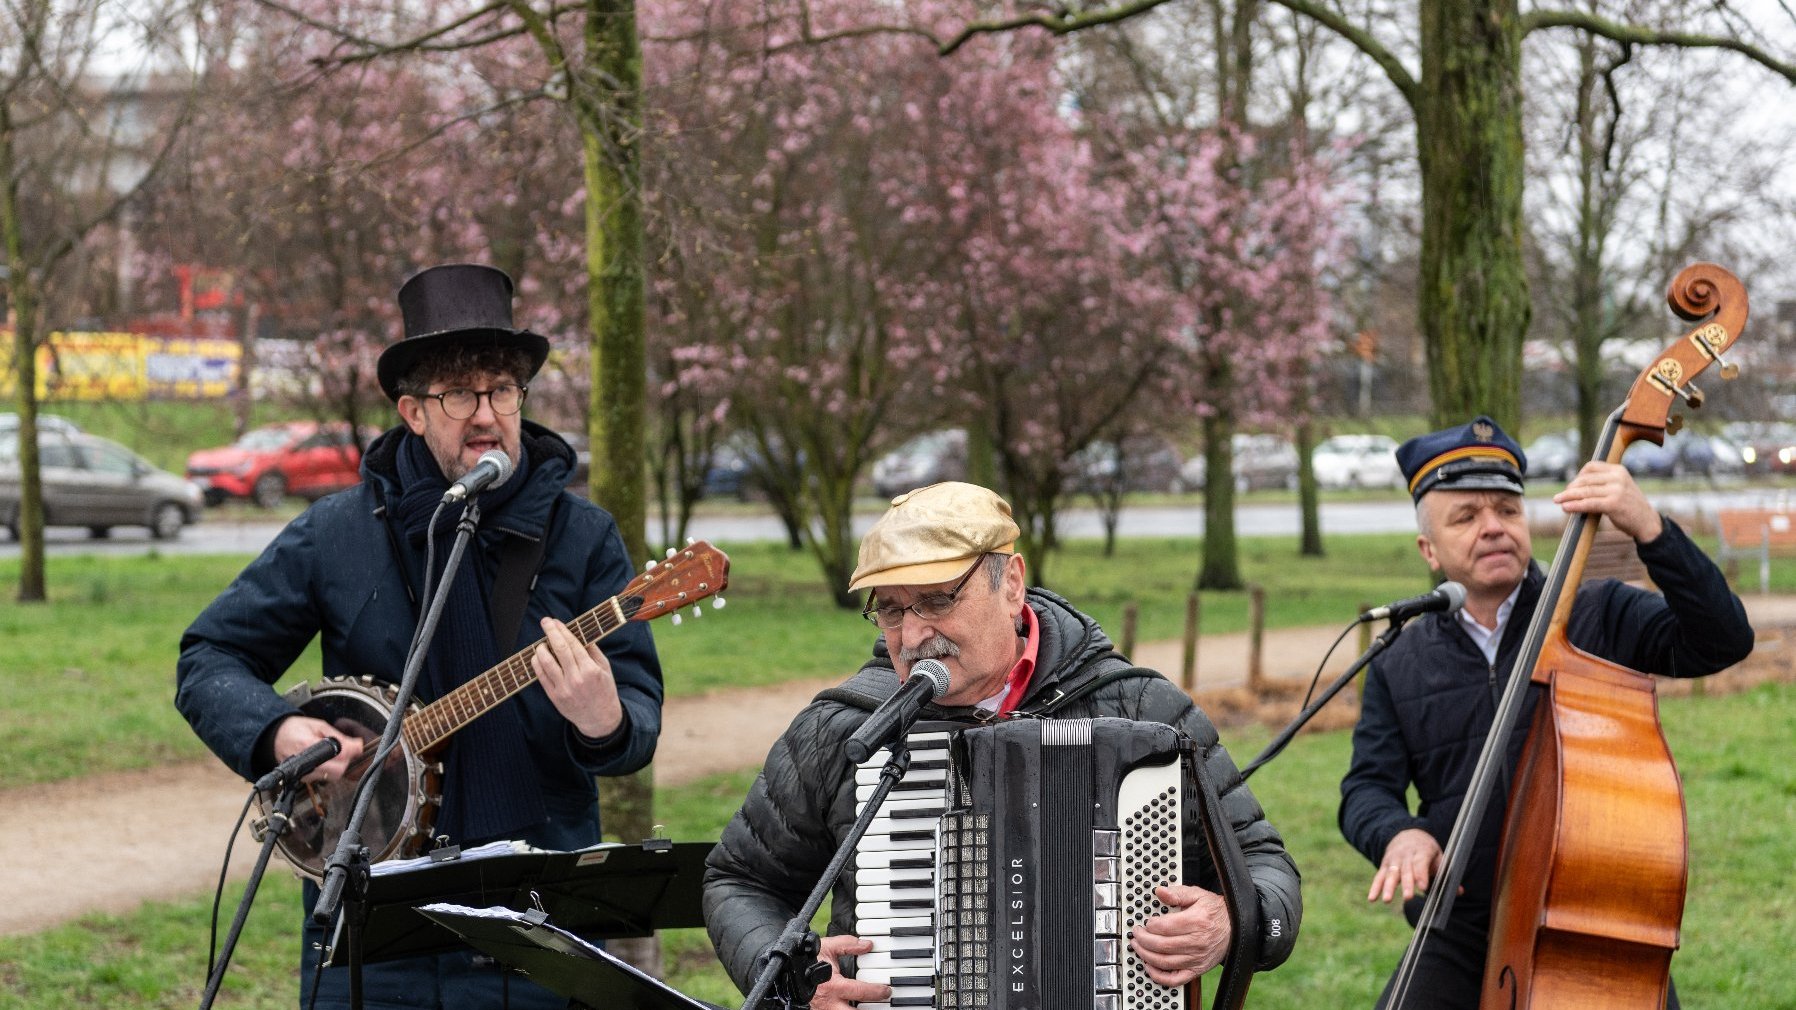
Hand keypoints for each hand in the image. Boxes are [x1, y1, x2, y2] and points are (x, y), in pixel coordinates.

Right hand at [270, 715, 363, 783]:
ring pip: (332, 776)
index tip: (357, 745)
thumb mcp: (319, 725)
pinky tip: (325, 760)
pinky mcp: (304, 779)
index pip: (340, 756)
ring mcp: (304, 773)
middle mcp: (305, 763)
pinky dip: (329, 769)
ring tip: (333, 753)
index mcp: (309, 746)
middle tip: (346, 749)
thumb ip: (339, 737)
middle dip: (346, 760)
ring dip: (338, 765)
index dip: (352, 750)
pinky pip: (324, 778)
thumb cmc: (295, 729)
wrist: (276, 737)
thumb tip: (357, 745)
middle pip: (338, 771)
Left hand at [532, 616, 622, 738]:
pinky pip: (541, 677)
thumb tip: (579, 634)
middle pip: (559, 649)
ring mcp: (564, 689)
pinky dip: (537, 664)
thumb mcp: (605, 669)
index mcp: (590, 670)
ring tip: (541, 643)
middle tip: (545, 621)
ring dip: (540, 648)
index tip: (556, 621)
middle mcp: (576, 678)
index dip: (563, 630)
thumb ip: (593, 651)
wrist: (600, 719)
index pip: (573, 644)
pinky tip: (537, 657)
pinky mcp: (555, 697)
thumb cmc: (604, 691)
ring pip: (546, 663)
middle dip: (551, 632)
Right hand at [808, 934, 889, 1009]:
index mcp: (833, 986)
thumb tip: (867, 944)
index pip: (861, 992)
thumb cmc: (807, 960)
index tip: (886, 990)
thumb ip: (848, 944)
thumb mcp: (827, 947)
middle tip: (883, 1004)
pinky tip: (855, 1006)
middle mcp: (829, 1003)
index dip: (877, 991)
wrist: (788, 970)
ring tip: (871, 1006)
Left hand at [1130, 883, 1231, 986]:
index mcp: (1196, 922)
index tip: (1146, 921)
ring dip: (1146, 956)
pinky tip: (1149, 967)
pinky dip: (1159, 976)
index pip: (1165, 927)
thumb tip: (1160, 891)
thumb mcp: (1198, 895)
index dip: (1150, 925)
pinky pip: (1175, 979)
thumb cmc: (1215, 911)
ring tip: (1138, 946)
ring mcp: (1196, 958)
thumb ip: (1177, 893)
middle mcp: (1197, 942)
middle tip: (1136, 933)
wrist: (1236, 927)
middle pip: (1162, 945)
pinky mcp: (1197, 969)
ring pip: (1165, 962)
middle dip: (1143, 940)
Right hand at [1369, 828, 1442, 904]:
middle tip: (1408, 897)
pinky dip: (1375, 887)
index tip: (1423, 887)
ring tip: (1387, 900)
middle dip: (1406, 884)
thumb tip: (1460, 892)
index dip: (1421, 874)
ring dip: (1388, 887)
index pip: (1420, 863)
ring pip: (1390, 874)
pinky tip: (1372, 899)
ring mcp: (1393, 860)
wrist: (1407, 834)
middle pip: (1406, 870)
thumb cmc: (1426, 850)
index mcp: (1421, 851)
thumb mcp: (1438, 857)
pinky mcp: (1384, 865)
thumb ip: (1446, 874)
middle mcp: (1405, 855)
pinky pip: (1378, 876)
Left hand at [1553, 461, 1662, 542]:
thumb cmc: (1629, 506)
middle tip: (1560, 496)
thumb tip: (1575, 486)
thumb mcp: (1618, 488)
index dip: (1578, 475)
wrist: (1647, 522)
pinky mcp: (1613, 503)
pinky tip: (1566, 508)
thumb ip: (1602, 483)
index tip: (1571, 485)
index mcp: (1618, 470)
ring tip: (1557, 501)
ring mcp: (1616, 490)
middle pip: (1585, 479)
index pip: (1591, 467)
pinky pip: (1589, 503)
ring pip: (1585, 491)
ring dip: (1568, 496)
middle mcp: (1618, 477)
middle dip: (1570, 488)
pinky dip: (1575, 505)